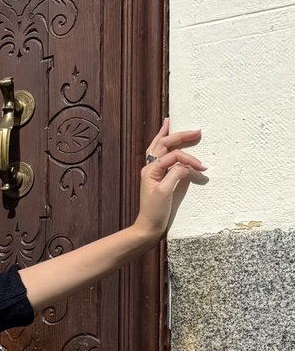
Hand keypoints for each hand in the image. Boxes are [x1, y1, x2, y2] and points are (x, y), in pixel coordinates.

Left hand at [132, 119, 206, 242]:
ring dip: (166, 135)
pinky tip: (166, 142)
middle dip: (180, 135)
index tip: (202, 168)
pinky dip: (166, 148)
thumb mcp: (165, 192)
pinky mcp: (158, 179)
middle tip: (196, 130)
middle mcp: (150, 168)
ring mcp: (153, 173)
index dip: (189, 159)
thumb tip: (186, 165)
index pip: (174, 156)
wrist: (148, 228)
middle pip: (164, 144)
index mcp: (150, 169)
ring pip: (159, 148)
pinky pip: (162, 157)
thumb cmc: (155, 212)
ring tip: (168, 122)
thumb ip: (175, 174)